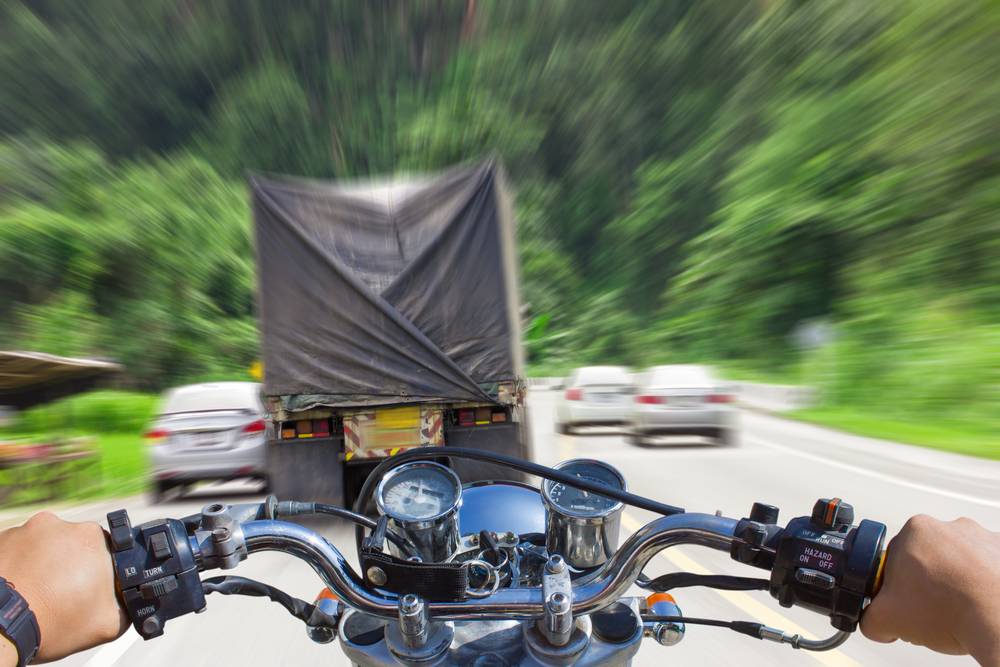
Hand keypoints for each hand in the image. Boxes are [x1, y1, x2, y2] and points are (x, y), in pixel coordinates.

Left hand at [0, 512, 127, 663]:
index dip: (99, 572)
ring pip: (46, 547)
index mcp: (93, 537)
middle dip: (72, 566)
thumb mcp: (108, 623)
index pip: (106, 550)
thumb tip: (132, 602)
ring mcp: (27, 529)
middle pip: (74, 545)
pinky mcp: (2, 539)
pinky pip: (19, 550)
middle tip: (62, 594)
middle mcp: (61, 524)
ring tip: (37, 593)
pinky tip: (21, 589)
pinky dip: (21, 566)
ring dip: (45, 565)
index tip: (88, 590)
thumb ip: (128, 607)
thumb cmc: (52, 622)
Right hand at [861, 515, 999, 665]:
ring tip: (960, 608)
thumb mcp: (888, 619)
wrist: (998, 620)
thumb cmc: (951, 610)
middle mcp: (949, 527)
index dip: (897, 583)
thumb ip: (870, 617)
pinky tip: (979, 604)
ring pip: (960, 561)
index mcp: (915, 531)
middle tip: (932, 607)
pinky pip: (987, 568)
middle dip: (928, 580)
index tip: (906, 600)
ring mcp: (982, 538)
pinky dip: (983, 583)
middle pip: (928, 556)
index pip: (895, 557)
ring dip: (958, 580)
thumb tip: (874, 621)